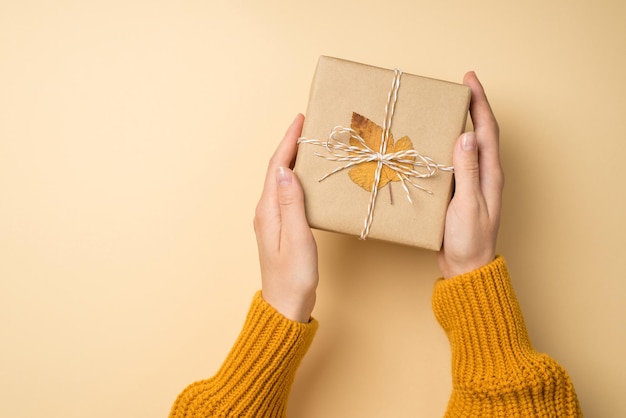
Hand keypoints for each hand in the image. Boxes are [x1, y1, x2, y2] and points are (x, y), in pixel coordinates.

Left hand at [253, 114, 318, 321]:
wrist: (286, 305)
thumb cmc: (293, 276)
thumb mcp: (296, 237)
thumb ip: (291, 202)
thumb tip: (284, 169)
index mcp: (268, 209)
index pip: (276, 166)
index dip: (288, 141)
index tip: (299, 119)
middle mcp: (266, 210)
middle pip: (276, 169)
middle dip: (290, 144)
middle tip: (307, 124)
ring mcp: (271, 219)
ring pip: (281, 179)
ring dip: (293, 158)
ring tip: (309, 143)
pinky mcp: (280, 226)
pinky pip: (286, 192)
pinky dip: (296, 177)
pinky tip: (307, 176)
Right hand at [438, 72, 503, 278]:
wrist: (465, 266)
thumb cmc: (470, 240)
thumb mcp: (468, 204)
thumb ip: (467, 171)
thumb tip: (467, 135)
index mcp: (490, 174)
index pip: (487, 129)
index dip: (480, 102)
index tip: (470, 79)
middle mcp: (484, 173)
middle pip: (480, 132)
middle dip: (472, 106)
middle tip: (457, 87)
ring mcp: (472, 182)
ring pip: (467, 145)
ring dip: (459, 123)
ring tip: (444, 108)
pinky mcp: (459, 191)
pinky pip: (454, 161)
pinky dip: (446, 145)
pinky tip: (433, 143)